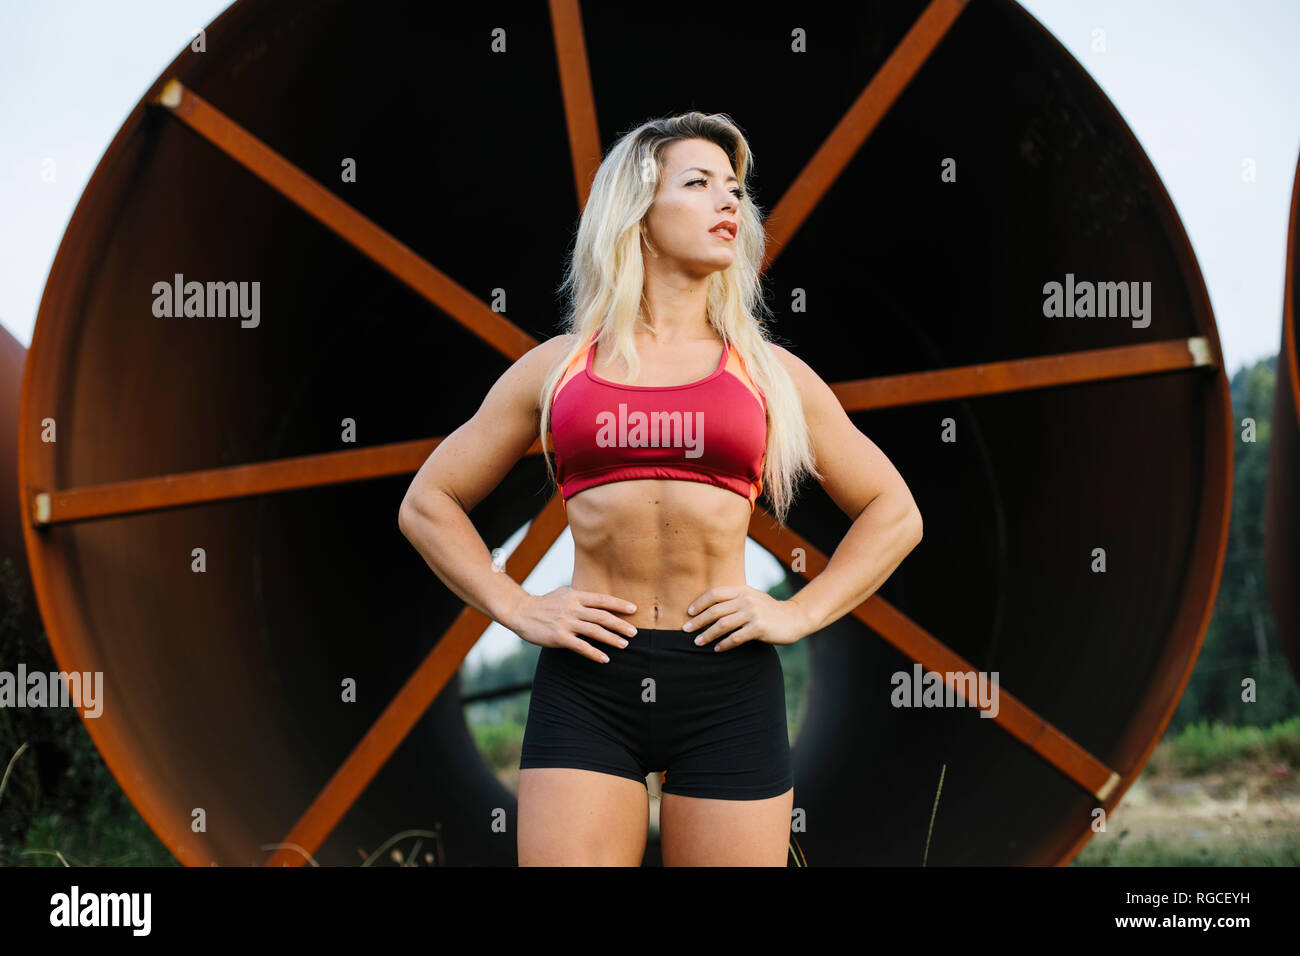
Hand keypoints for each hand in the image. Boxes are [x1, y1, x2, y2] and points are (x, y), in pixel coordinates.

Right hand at [505, 586, 637, 662]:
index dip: (619, 604)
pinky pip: (581, 646)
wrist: (521, 612)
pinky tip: (604, 659)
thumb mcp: (563, 593)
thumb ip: (580, 597)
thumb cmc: (544, 603)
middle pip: (602, 616)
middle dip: (620, 624)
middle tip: (634, 632)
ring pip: (595, 631)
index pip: (602, 600)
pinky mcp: (559, 637)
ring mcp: (566, 623)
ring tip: (624, 645)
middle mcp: (573, 608)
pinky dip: (594, 653)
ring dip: (611, 639)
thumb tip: (597, 600)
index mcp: (576, 596)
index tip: (634, 609)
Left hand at [682, 585, 812, 650]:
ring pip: (723, 625)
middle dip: (698, 621)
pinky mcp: (759, 628)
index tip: (689, 613)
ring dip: (707, 635)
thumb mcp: (752, 598)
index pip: (715, 594)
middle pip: (715, 610)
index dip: (699, 603)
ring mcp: (753, 613)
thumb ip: (735, 599)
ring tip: (697, 643)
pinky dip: (724, 644)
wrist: (795, 618)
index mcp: (742, 590)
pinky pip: (736, 637)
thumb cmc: (769, 610)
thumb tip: (710, 608)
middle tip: (685, 630)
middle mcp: (746, 600)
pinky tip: (717, 649)